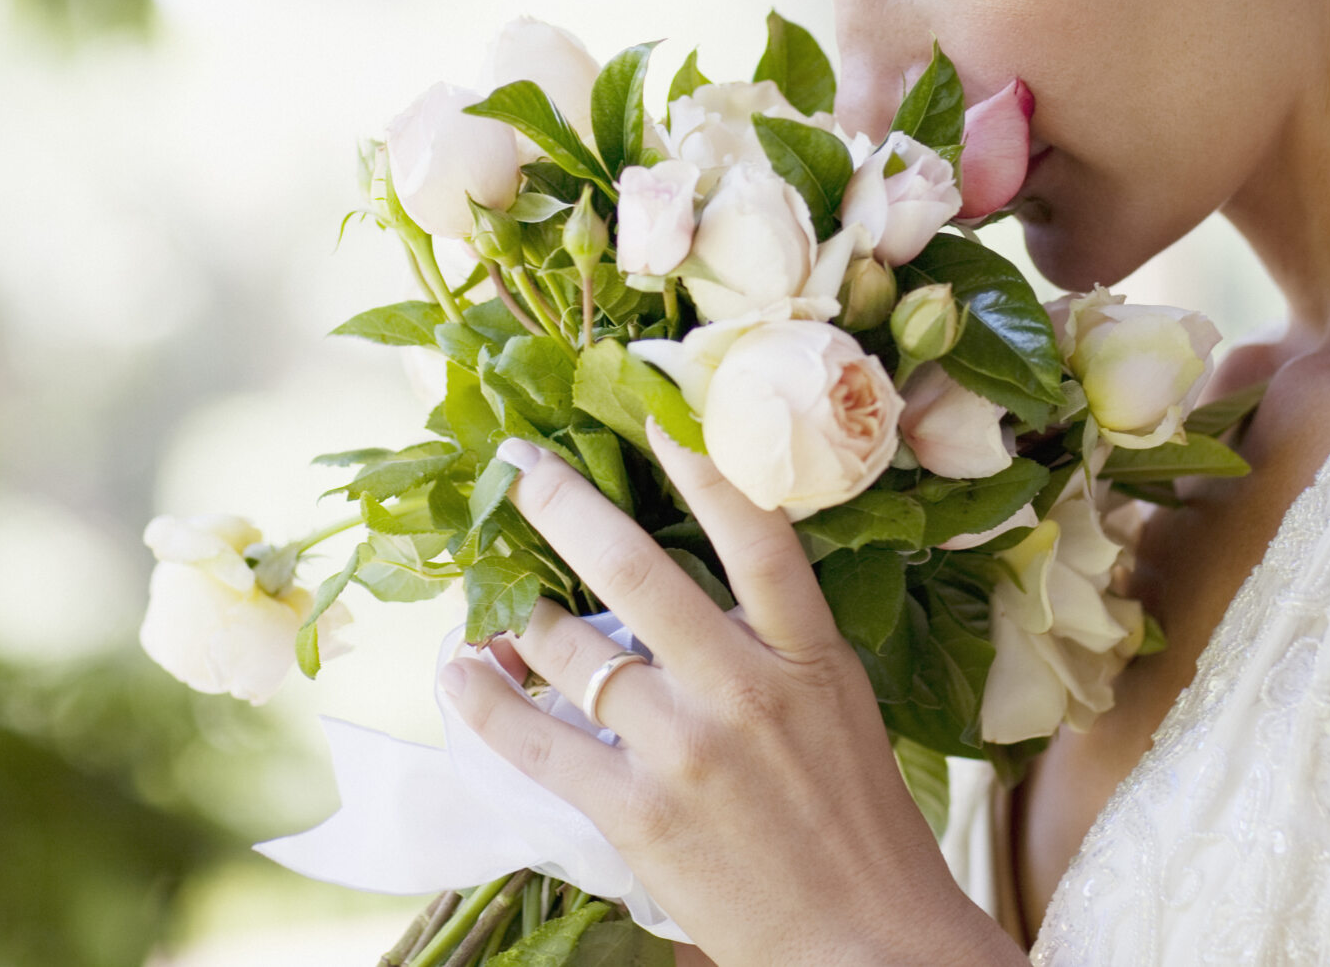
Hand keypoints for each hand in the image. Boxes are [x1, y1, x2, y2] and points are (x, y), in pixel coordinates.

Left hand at [442, 424, 1022, 966]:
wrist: (868, 948)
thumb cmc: (860, 833)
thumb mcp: (841, 711)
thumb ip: (778, 649)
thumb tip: (698, 592)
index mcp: (809, 657)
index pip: (758, 537)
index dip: (705, 467)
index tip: (657, 416)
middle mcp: (744, 688)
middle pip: (638, 570)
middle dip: (565, 505)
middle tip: (518, 462)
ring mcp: (685, 748)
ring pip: (574, 651)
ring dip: (520, 615)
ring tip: (490, 595)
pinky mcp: (636, 812)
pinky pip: (537, 742)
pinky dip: (488, 702)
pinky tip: (462, 673)